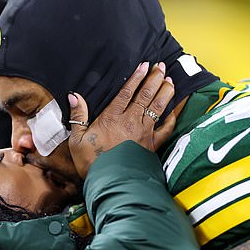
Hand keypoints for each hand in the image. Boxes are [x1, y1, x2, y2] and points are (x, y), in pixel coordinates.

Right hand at [68, 61, 175, 178]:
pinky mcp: (152, 146)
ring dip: (165, 92)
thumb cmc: (91, 163)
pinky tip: (175, 111)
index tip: (144, 65)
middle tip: (161, 67)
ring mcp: (144, 133)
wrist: (110, 183)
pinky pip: (166, 129)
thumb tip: (74, 96)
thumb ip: (78, 116)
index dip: (136, 77)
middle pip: (146, 95)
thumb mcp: (77, 140)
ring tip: (170, 81)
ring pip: (158, 108)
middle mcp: (131, 122)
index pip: (127, 92)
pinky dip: (172, 119)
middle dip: (154, 79)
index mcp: (112, 118)